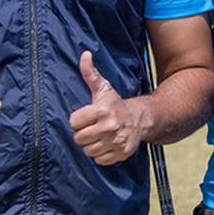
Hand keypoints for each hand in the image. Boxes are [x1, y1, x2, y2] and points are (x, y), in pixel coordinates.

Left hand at [70, 51, 147, 165]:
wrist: (140, 119)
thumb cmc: (115, 103)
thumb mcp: (102, 88)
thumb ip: (90, 73)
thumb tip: (84, 54)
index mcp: (102, 110)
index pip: (74, 122)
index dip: (77, 120)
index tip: (86, 117)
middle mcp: (110, 127)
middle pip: (79, 139)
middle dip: (83, 133)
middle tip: (92, 127)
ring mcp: (116, 141)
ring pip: (88, 151)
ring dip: (91, 145)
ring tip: (99, 136)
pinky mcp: (121, 153)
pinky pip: (100, 160)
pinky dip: (101, 155)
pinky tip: (106, 144)